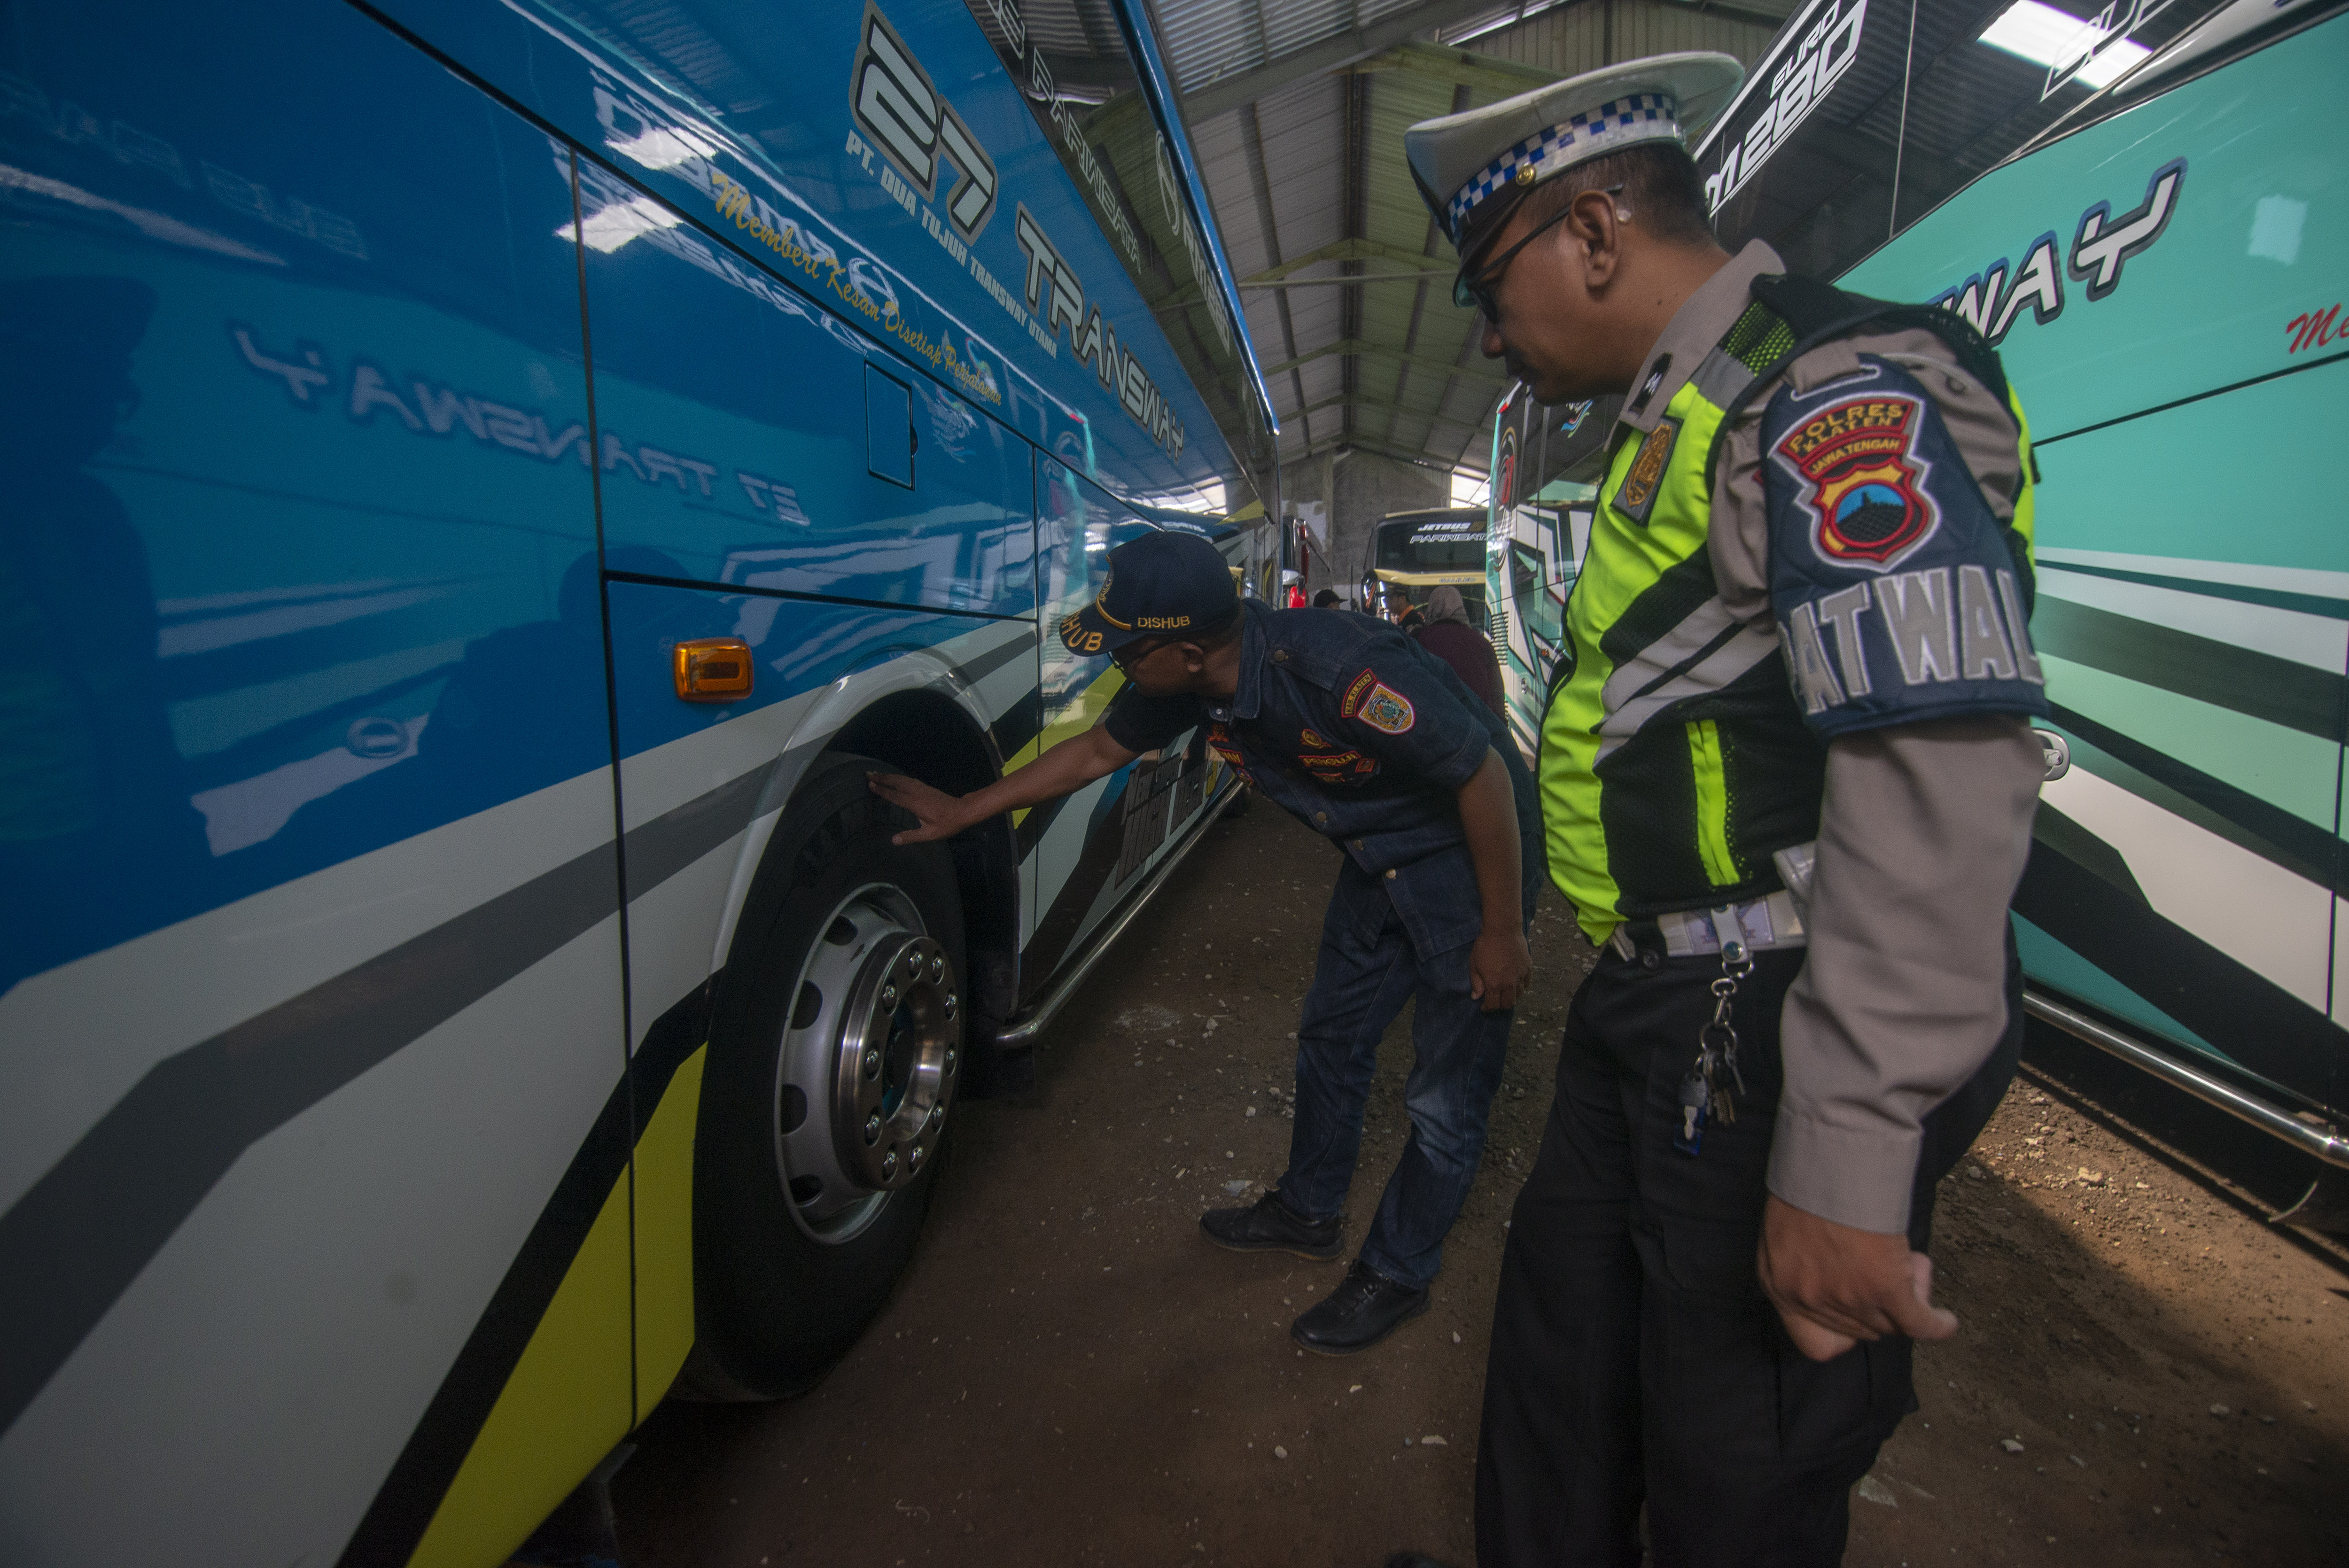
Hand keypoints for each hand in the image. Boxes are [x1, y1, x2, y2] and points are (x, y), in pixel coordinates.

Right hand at [867, 771, 973, 844]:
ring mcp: (922, 788)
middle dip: (882, 778)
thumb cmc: (947, 824)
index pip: (895, 795)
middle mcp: (917, 793)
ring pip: (903, 779)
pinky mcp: (926, 787)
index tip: (870, 785)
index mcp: (915, 803)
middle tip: (868, 773)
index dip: (882, 790)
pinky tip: (897, 778)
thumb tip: (894, 840)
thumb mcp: (930, 834)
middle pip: (897, 782)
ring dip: (890, 776)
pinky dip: (900, 777)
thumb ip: (911, 836)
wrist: (963, 811)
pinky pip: (909, 780)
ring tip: (878, 774)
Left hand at [1468, 924, 1531, 1011]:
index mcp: (1494, 984)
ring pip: (1519, 995)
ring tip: (1505, 993)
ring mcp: (1520, 976)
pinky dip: (1521, 987)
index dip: (1488, 1009)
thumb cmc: (1485, 945)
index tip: (1484, 1007)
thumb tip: (1476, 997)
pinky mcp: (1528, 968)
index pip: (1493, 1005)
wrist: (1502, 929)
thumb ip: (1476, 983)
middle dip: (1500, 1006)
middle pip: (1508, 1004)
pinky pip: (1527, 984)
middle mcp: (1509, 983)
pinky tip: (1515, 984)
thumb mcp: (1474, 964)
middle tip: (1494, 1001)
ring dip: (1511, 997)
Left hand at [1756, 1194, 1956, 1360]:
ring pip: (1891, 1324)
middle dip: (1880, 1306)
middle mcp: (1810, 1301)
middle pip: (1860, 1329)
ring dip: (1908, 1299)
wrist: (1825, 1161)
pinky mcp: (1884, 1289)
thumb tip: (1836, 1279)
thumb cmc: (1805, 1185)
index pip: (1816, 1343)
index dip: (1843, 1333)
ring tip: (1914, 1266)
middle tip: (1892, 1270)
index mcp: (1780, 1288)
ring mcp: (1847, 1298)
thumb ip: (1804, 1267)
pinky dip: (1937, 1324)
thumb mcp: (1785, 1236)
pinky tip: (1946, 1321)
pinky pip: (1918, 1322)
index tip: (1856, 1313)